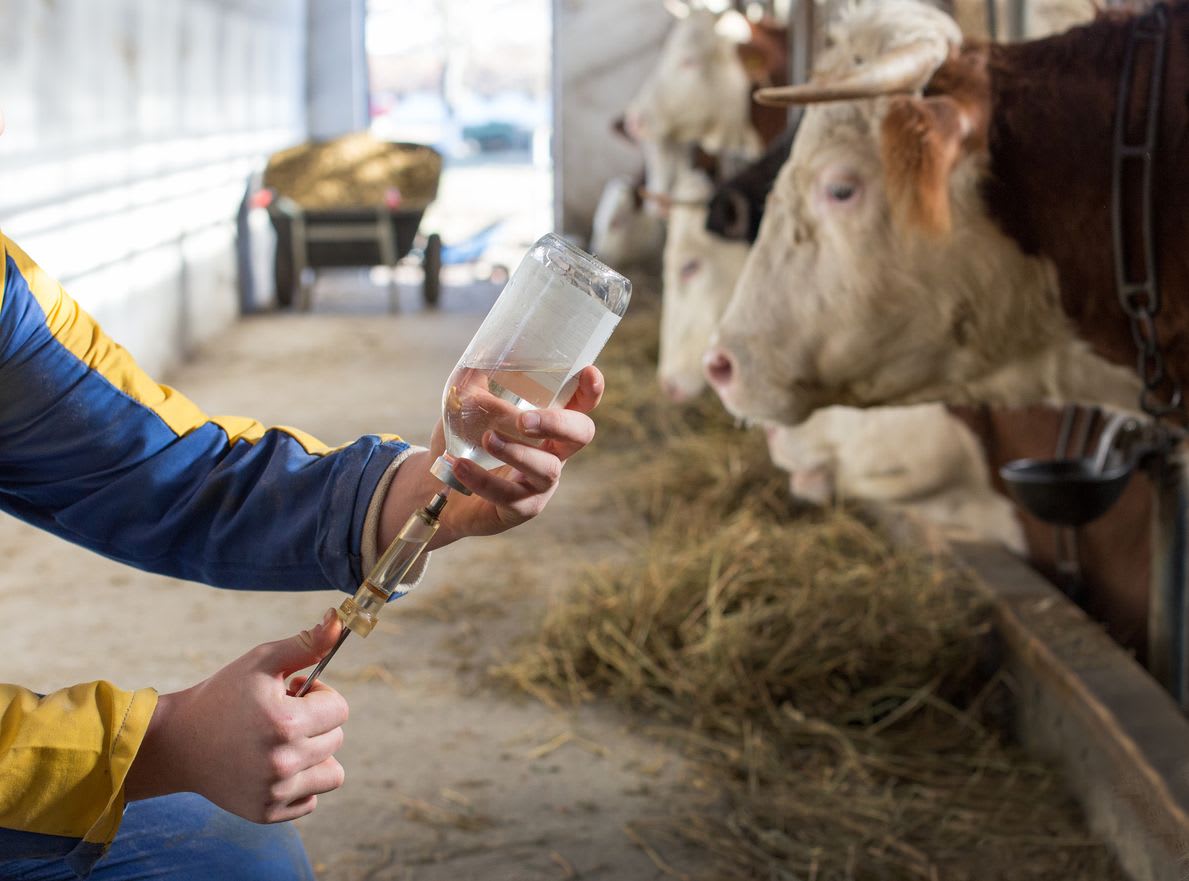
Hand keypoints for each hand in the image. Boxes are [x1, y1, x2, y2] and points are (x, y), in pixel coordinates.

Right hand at [125, 610, 348, 823]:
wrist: (178, 741)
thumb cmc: (223, 695)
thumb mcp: (261, 661)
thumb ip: (306, 644)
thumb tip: (339, 621)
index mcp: (286, 724)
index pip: (339, 709)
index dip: (320, 695)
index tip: (295, 693)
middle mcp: (283, 763)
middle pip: (336, 739)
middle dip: (316, 723)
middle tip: (281, 716)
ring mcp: (275, 792)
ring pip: (332, 774)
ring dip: (315, 756)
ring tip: (283, 742)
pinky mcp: (266, 813)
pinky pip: (311, 800)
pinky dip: (301, 785)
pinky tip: (273, 767)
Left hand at [379, 365, 604, 549]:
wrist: (438, 487)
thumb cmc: (462, 439)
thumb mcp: (464, 402)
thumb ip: (476, 377)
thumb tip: (486, 354)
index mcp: (548, 422)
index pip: (581, 404)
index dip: (591, 391)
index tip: (588, 372)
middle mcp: (553, 452)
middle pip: (580, 435)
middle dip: (558, 423)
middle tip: (524, 419)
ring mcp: (540, 483)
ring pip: (546, 469)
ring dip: (517, 452)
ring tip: (487, 439)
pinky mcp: (520, 508)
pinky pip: (509, 496)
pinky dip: (483, 479)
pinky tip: (461, 466)